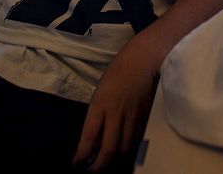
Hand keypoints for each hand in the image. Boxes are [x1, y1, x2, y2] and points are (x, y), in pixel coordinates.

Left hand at [73, 44, 159, 170]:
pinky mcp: (144, 117)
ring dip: (115, 157)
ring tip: (108, 160)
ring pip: (124, 148)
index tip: (77, 164)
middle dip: (99, 166)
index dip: (82, 155)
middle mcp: (115, 113)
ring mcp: (132, 117)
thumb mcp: (100, 92)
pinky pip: (136, 139)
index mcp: (99, 105)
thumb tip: (94, 138)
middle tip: (92, 171)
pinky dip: (128, 147)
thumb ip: (97, 114)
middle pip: (108, 149)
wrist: (142, 60)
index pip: (88, 137)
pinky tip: (123, 147)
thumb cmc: (118, 72)